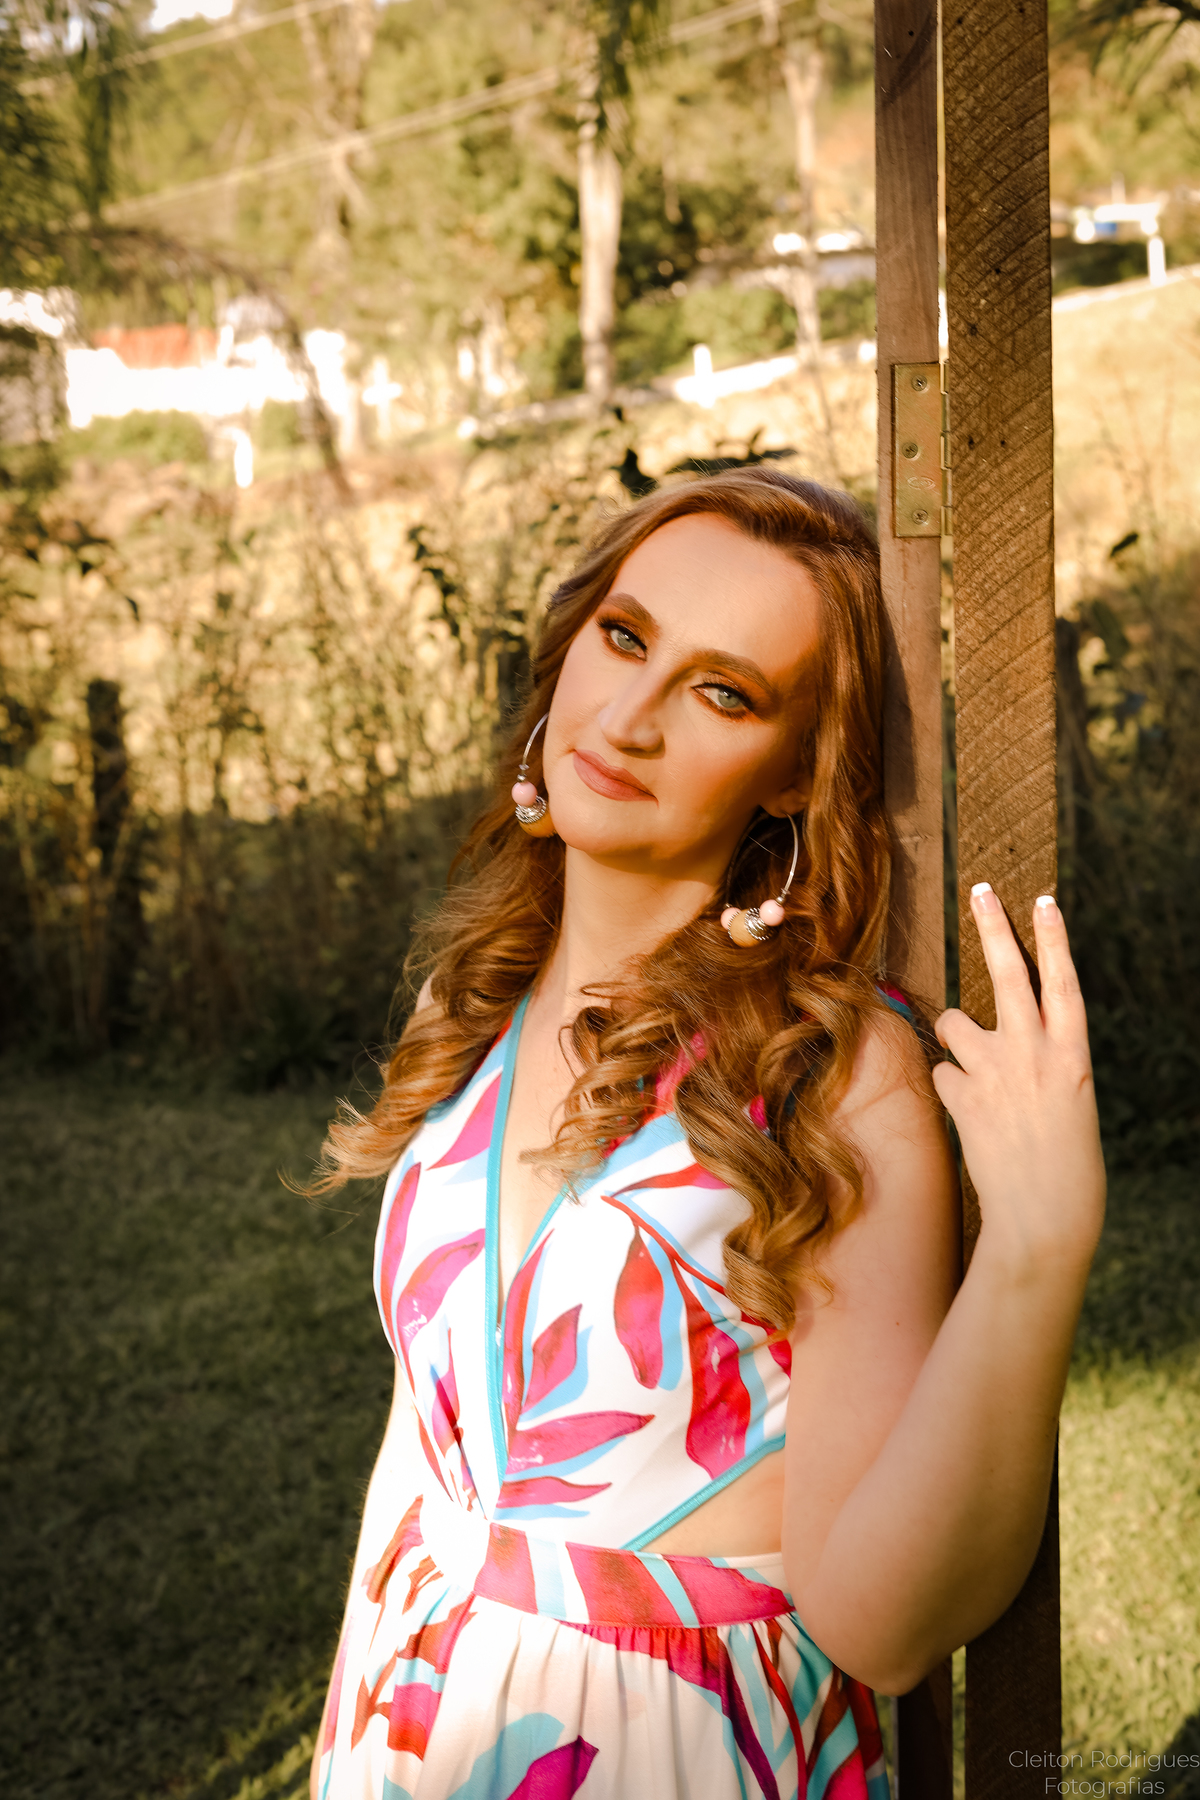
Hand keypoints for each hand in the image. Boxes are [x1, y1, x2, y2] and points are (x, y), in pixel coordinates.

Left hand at [932, 887, 1105, 1271]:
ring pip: (955, 1023)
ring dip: (955, 1038)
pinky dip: (949, 1089)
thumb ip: (1041, 1064)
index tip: (1043, 902)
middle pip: (1009, 974)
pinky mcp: (964, 1096)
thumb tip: (1005, 1043)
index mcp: (1074, 1055)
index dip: (1053, 940)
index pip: (1064, 983)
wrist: (1044, 1219)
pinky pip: (941, 1073)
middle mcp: (1036, 1054)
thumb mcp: (1069, 1103)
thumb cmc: (1064, 1165)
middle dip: (992, 927)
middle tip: (981, 891)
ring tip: (976, 1074)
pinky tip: (970, 1119)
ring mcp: (997, 1072)